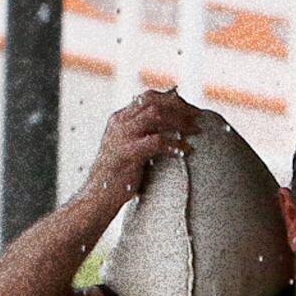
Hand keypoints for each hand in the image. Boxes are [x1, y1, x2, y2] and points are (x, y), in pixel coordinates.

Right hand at [80, 88, 200, 218]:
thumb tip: (172, 128)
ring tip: (195, 131)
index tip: (190, 109)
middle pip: (153, 101)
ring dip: (179, 121)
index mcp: (119, 119)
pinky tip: (185, 151)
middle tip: (198, 117)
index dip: (172, 100)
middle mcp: (120, 123)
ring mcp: (122, 137)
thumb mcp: (128, 148)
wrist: (97, 197)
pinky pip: (156, 141)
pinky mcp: (127, 153)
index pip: (148, 97)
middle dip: (179, 106)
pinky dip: (174, 144)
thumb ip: (144, 135)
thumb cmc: (118, 177)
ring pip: (156, 115)